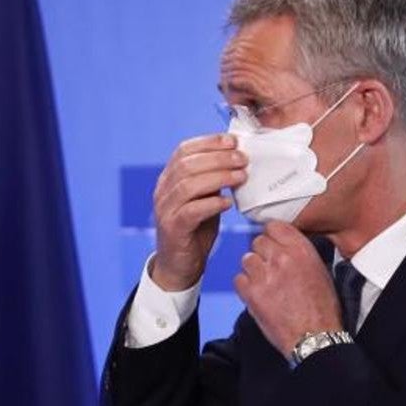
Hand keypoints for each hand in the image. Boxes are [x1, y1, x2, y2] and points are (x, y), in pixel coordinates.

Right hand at [150, 133, 247, 290]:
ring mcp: (165, 210)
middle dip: (218, 158)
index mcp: (168, 179)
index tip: (233, 141)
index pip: (183, 150)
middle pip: (187, 164)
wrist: (179, 265)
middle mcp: (162, 191)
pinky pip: (191, 211)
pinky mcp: (172, 229)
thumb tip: (236, 158)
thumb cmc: (195, 229)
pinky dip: (211, 204)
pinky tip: (227, 203)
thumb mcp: (203, 199)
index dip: (208, 142)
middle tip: (242, 159)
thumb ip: (212, 180)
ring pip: (188, 185)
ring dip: (218, 177)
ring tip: (240, 177)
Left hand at [234, 221, 342, 355]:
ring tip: (264, 283)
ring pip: (247, 259)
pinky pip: (239, 279)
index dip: (272, 236)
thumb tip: (286, 247)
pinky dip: (245, 286)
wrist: (315, 336)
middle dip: (262, 253)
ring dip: (253, 269)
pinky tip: (257, 294)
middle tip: (269, 268)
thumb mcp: (321, 271)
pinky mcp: (251, 293)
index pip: (274, 226)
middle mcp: (281, 258)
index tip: (273, 244)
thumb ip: (300, 254)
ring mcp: (264, 275)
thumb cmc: (323, 308)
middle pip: (257, 242)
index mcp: (301, 250)